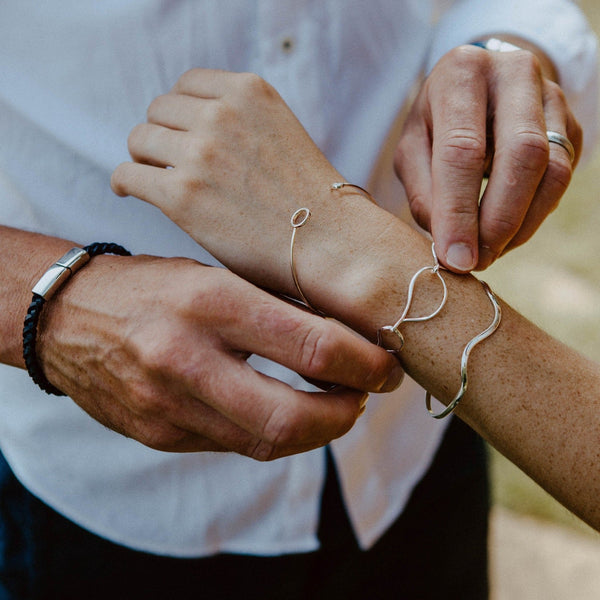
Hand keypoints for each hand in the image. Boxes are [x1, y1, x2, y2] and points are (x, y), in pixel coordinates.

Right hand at [37, 253, 402, 459]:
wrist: (71, 317)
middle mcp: (187, 358)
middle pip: (293, 417)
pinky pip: (234, 445)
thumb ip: (275, 310)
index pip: (312, 346)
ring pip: (267, 443)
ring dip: (315, 431)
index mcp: (211, 301)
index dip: (364, 365)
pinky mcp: (159, 435)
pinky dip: (272, 433)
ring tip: (334, 406)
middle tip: (364, 397)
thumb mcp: (216, 274)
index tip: (384, 366)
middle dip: (346, 415)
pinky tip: (284, 412)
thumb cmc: (153, 285)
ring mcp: (168, 405)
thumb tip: (343, 341)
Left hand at [112, 69, 345, 295]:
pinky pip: (128, 175)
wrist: (331, 242)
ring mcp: (200, 153)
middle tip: (165, 161)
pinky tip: (130, 190)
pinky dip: (124, 182)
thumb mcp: (279, 132)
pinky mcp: (182, 196)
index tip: (179, 133)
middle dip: (161, 135)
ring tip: (150, 176)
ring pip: (139, 140)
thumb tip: (190, 127)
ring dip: (143, 158)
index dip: (178, 112)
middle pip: (158, 110)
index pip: (186, 84)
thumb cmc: (310, 199)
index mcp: (248, 92)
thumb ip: (238, 120)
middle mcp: (220, 114)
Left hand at [394, 41, 581, 271]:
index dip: (459, 211)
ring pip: (553, 170)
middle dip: (499, 220)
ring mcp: (550, 96)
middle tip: (477, 262)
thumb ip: (422, 192)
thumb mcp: (411, 149)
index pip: (463, 150)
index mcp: (461, 73)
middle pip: (522, 154)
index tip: (454, 258)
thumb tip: (449, 243)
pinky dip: (534, 215)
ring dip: (521, 224)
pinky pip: (563, 178)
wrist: (475, 91)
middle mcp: (513, 73)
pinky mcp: (570, 123)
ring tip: (489, 252)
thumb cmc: (435, 125)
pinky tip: (507, 232)